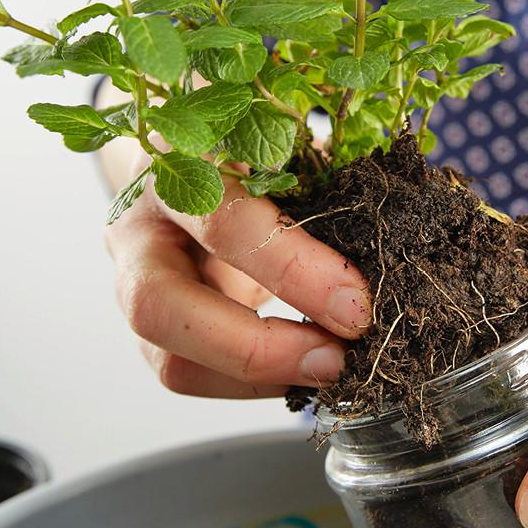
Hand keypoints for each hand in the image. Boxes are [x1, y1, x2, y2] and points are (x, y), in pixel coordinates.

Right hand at [105, 153, 370, 397]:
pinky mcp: (151, 330)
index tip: (355, 304)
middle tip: (334, 359)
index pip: (223, 224)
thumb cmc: (243, 147)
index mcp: (172, 163)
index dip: (294, 270)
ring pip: (169, 359)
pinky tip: (303, 370)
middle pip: (160, 307)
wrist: (186, 158)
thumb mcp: (279, 142)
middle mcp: (137, 229)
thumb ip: (321, 175)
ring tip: (328, 369)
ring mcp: (131, 285)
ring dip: (257, 378)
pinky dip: (253, 385)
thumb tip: (397, 230)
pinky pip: (191, 375)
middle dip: (255, 347)